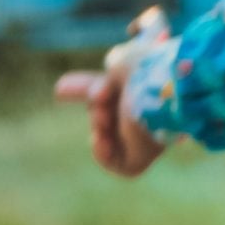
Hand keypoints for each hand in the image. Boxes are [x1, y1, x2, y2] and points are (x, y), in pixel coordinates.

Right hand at [53, 68, 167, 177]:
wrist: (165, 90)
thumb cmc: (146, 70)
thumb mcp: (124, 60)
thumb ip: (114, 65)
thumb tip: (110, 70)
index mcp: (143, 87)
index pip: (112, 91)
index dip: (85, 89)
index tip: (59, 90)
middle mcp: (145, 113)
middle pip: (105, 113)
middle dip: (94, 104)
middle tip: (99, 96)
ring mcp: (145, 136)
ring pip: (106, 135)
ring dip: (98, 124)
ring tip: (104, 115)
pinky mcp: (142, 156)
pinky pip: (118, 164)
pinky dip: (103, 154)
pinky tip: (100, 139)